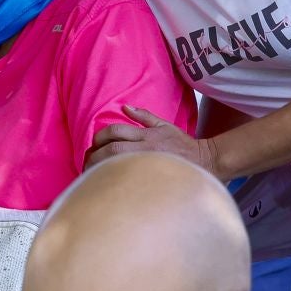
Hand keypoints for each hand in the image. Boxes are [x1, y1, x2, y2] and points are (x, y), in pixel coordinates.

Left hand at [87, 104, 218, 177]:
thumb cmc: (182, 144)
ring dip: (100, 168)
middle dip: (95, 155)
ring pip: (117, 165)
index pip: (116, 132)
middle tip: (86, 162)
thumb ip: (144, 116)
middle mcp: (146, 148)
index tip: (93, 145)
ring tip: (90, 174)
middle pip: (112, 149)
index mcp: (147, 135)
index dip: (100, 138)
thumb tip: (125, 107)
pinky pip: (127, 178)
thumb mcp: (164, 125)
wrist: (204, 162)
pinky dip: (114, 179)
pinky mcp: (151, 177)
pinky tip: (104, 184)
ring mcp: (148, 164)